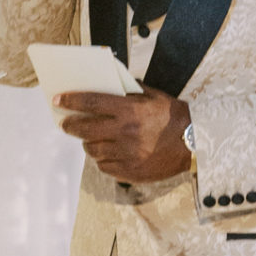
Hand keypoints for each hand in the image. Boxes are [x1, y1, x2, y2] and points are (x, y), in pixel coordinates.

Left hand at [58, 88, 192, 183]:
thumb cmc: (174, 117)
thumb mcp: (154, 96)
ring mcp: (127, 154)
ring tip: (89, 139)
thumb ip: (130, 91)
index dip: (71, 101)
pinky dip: (102, 160)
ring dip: (87, 143)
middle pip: (85, 129)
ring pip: (93, 150)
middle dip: (70, 125)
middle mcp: (126, 133)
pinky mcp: (131, 172)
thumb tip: (109, 84)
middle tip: (65, 123)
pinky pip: (105, 167)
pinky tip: (106, 153)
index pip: (91, 103)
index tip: (58, 100)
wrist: (196, 144)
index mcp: (130, 111)